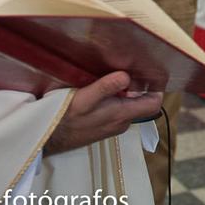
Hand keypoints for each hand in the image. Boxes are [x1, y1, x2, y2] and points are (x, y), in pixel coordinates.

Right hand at [43, 71, 162, 155]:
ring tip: (116, 74)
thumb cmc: (66, 118)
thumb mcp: (84, 98)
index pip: (154, 104)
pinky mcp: (104, 126)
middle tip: (132, 66)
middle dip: (140, 86)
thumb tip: (126, 76)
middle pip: (142, 103)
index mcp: (122, 115)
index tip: (152, 72)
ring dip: (126, 92)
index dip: (156, 87)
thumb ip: (105, 87)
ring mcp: (113, 126)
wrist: (48, 139)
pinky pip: (118, 110)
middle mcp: (122, 122)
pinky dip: (116, 99)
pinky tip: (103, 89)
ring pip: (130, 106)